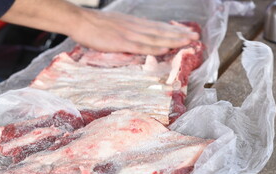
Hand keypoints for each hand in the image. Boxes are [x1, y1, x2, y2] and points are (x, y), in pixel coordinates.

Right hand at [1, 0, 197, 55]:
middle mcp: (135, 27)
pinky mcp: (121, 42)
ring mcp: (129, 34)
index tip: (186, 32)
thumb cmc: (95, 25)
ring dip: (172, 40)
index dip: (173, 30)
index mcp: (134, 24)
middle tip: (195, 36)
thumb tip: (139, 39)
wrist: (80, 21)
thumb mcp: (116, 25)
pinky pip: (141, 46)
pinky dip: (154, 48)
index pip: (158, 27)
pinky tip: (165, 50)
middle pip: (161, 31)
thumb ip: (129, 32)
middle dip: (179, 34)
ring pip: (155, 38)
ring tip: (187, 42)